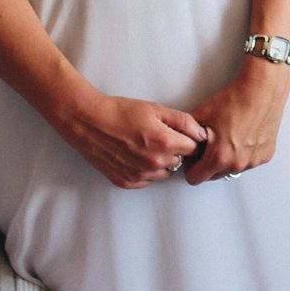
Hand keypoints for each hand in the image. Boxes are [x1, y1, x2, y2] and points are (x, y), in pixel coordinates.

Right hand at [55, 89, 206, 188]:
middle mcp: (154, 163)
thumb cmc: (120, 112)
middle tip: (159, 136)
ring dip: (161, 162)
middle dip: (175, 150)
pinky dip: (145, 170)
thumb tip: (201, 133)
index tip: (181, 134)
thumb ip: (183, 121)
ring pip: (164, 173)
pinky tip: (135, 155)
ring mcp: (140, 175)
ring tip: (145, 145)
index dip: (189, 139)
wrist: (89, 122)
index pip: (194, 148)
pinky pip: (147, 180)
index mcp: (165, 143)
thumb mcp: (156, 109)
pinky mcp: (126, 182)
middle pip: (179, 161)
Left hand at [183, 58, 289, 184]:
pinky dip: (244, 152)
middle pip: (213, 175)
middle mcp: (238, 163)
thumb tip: (180, 140)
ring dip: (227, 158)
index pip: (195, 178)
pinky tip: (243, 135)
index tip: (194, 156)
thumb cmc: (236, 98)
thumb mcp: (202, 114)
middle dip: (208, 163)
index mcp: (219, 156)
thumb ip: (187, 132)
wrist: (262, 88)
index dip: (190, 166)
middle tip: (210, 143)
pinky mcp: (266, 154)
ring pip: (232, 169)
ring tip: (229, 135)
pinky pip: (249, 161)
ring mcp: (253, 161)